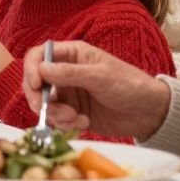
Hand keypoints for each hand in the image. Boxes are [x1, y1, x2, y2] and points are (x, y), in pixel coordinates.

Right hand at [20, 40, 171, 140]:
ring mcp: (67, 94)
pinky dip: (65, 125)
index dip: (31, 69)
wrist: (148, 113)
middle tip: (46, 110)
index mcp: (71, 55)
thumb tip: (41, 69)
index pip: (38, 56)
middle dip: (39, 98)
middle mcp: (64, 73)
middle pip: (34, 83)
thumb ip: (69, 73)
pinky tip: (84, 123)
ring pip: (44, 105)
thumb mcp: (100, 76)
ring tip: (76, 119)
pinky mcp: (71, 113)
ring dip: (56, 115)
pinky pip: (55, 120)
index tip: (35, 85)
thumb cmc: (129, 85)